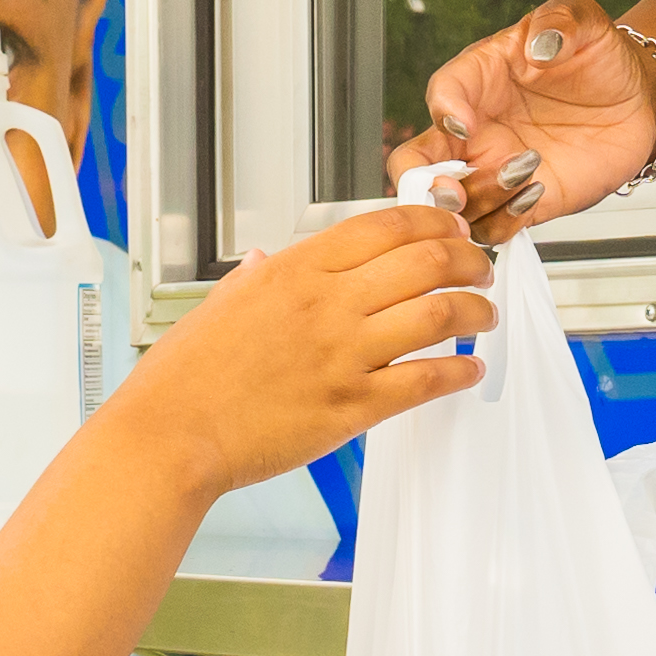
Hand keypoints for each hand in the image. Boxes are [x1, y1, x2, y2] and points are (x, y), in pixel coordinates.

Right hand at [126, 199, 493, 490]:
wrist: (172, 434)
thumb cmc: (186, 376)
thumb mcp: (219, 304)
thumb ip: (254, 278)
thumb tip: (264, 260)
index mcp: (296, 270)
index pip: (385, 226)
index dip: (433, 220)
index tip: (451, 227)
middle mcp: (327, 304)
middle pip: (425, 260)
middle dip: (467, 258)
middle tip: (480, 267)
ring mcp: (343, 355)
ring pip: (438, 313)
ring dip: (475, 309)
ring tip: (484, 314)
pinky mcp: (352, 407)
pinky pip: (425, 380)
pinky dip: (459, 371)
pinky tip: (470, 369)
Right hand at [417, 0, 655, 242]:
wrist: (635, 100)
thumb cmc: (598, 57)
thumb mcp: (583, 21)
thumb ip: (561, 21)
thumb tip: (541, 43)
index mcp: (480, 78)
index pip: (442, 93)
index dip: (445, 110)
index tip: (465, 123)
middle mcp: (477, 129)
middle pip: (417, 162)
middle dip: (422, 182)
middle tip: (450, 189)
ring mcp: (495, 169)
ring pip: (455, 204)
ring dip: (482, 198)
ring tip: (527, 173)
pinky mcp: (523, 202)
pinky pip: (493, 228)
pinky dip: (506, 221)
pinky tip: (537, 193)